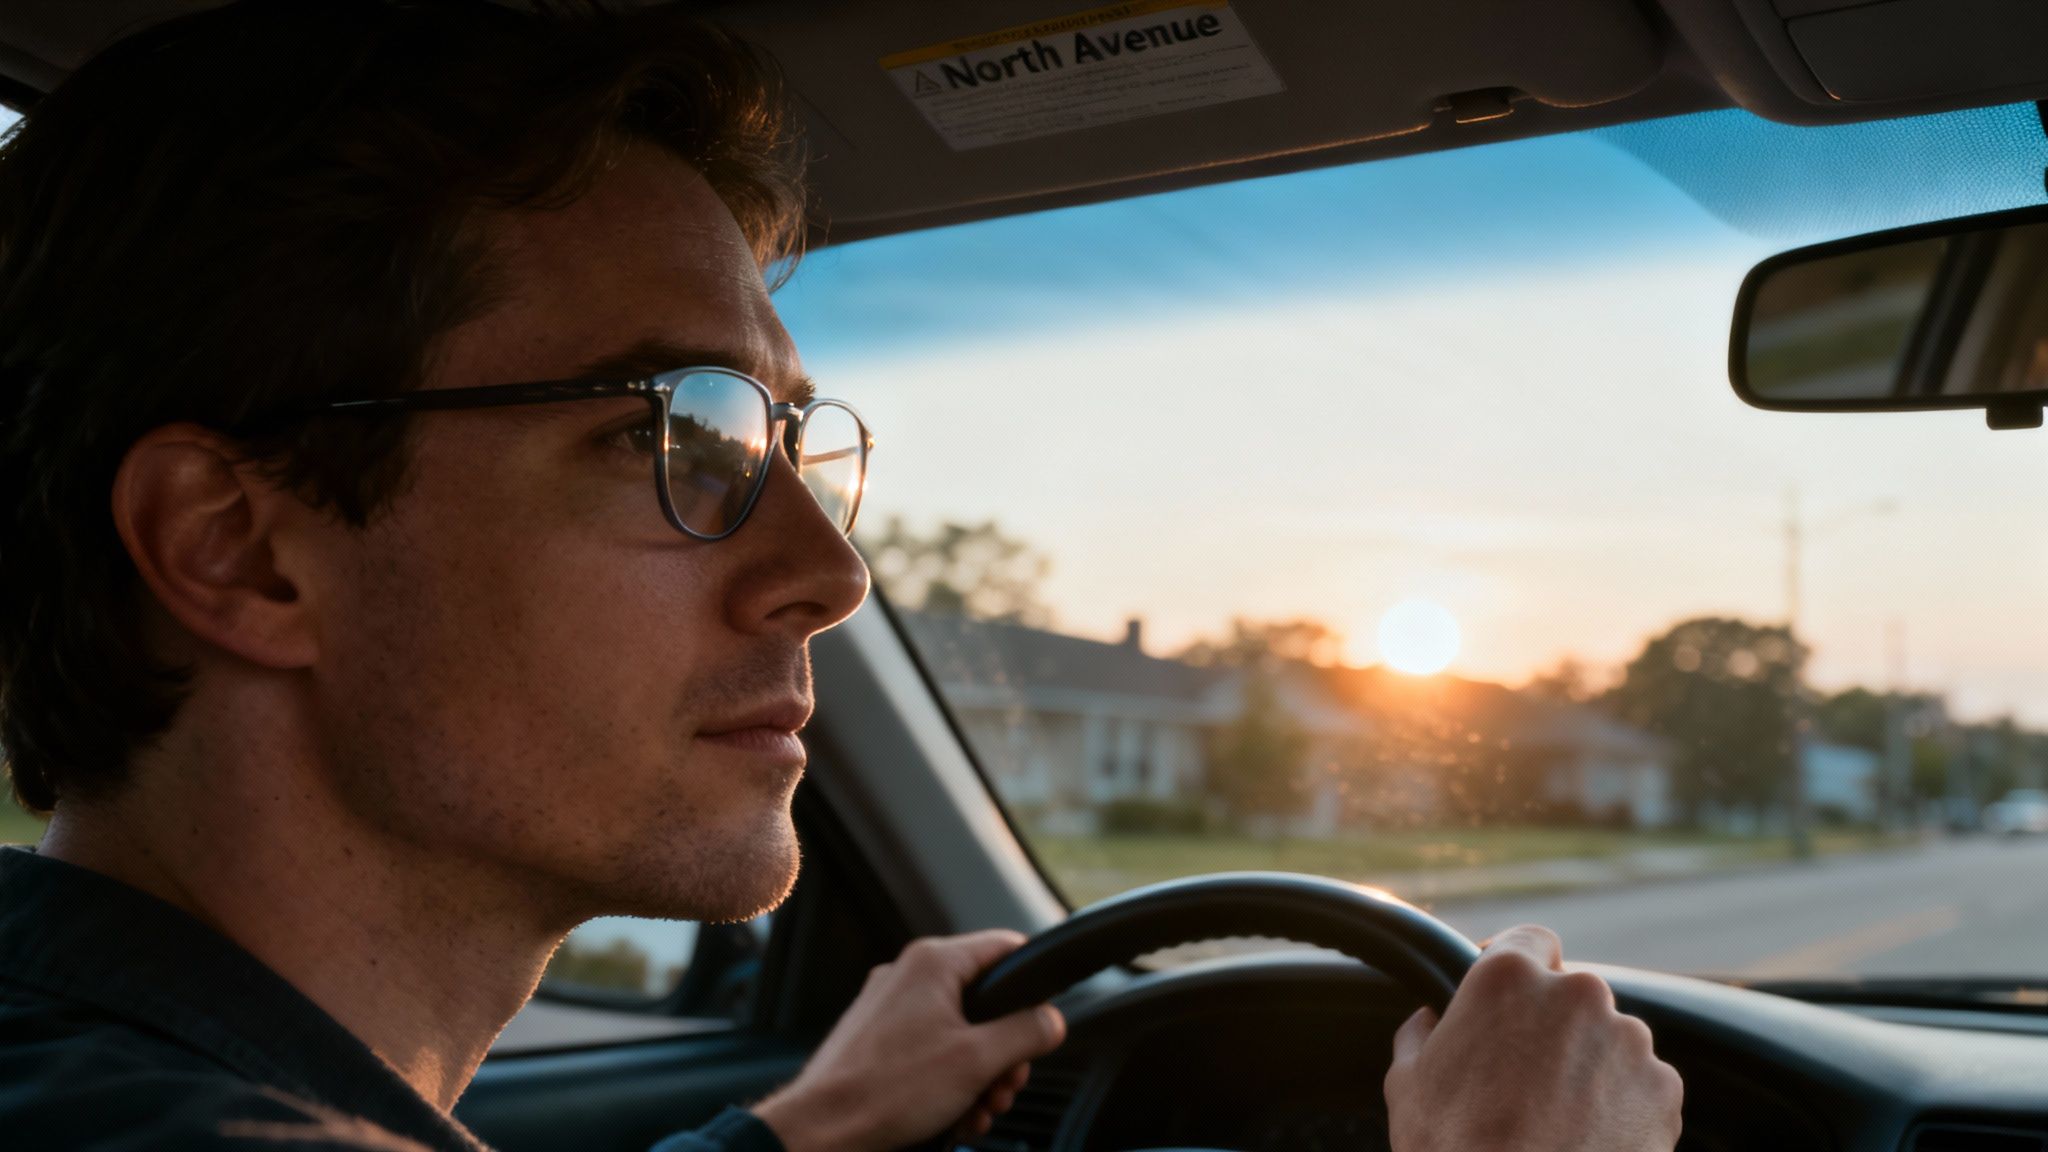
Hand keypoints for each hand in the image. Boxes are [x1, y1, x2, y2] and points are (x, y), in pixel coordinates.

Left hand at [752, 930, 1066, 1151]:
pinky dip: (951, 1081)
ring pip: (960, 1031)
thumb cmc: (885, 1091)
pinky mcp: (878, 1040)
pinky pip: (931, 1050)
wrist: (821, 1131)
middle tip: (1007, 1085)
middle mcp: (909, 976)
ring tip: (979, 1109)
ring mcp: (890, 1008)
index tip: (1047, 1015)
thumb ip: (1026, 1033)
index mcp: (933, 963)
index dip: (1034, 982)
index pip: (1006, 948)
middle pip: (986, 1001)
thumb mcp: (978, 1060)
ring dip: (981, 1074)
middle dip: (1005, 1051)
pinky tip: (956, 1114)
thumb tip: (1052, 1021)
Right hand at [1383, 925, 1682, 1151]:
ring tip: (1557, 1122)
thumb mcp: (1407, 1083)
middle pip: (1572, 997)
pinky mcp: (1663, 1090)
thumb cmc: (1453, 1151)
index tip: (1510, 1002)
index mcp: (1509, 979)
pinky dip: (1621, 1107)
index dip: (1520, 969)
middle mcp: (1577, 995)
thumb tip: (1431, 1022)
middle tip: (1523, 1080)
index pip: (1530, 940)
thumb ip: (1423, 1033)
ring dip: (1589, 1068)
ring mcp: (1628, 1041)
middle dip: (1554, 1029)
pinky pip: (1640, 1086)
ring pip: (1609, 1041)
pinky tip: (1588, 1141)